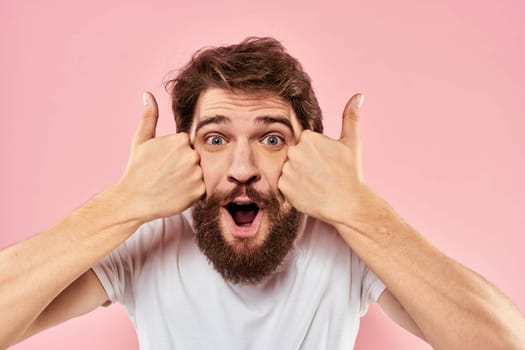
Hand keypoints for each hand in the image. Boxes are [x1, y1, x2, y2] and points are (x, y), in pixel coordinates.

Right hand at [116, 92, 204, 221]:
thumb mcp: (141, 140)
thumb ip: (149, 116)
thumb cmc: (137, 169)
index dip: (176, 155)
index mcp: (181, 139)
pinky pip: (202, 189)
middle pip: (195, 158)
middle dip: (184, 166)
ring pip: (200, 173)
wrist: (133, 200)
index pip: (187, 144)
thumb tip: (147, 94)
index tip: (164, 163)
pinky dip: (192, 192)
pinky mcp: (200, 191)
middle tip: (168, 175)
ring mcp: (197, 173)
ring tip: (172, 184)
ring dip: (189, 179)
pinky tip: (177, 192)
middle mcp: (192, 154)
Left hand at [278, 94, 372, 224]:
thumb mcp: (352, 142)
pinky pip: (284, 184)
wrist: (348, 204)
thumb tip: (359, 95)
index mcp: (308, 137)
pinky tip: (308, 191)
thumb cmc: (351, 173)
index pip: (303, 141)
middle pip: (294, 155)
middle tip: (320, 174)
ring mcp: (287, 169)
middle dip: (305, 163)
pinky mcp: (283, 187)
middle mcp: (294, 151)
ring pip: (288, 169)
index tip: (324, 162)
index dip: (315, 153)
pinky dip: (293, 188)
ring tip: (315, 183)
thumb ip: (351, 117)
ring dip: (298, 176)